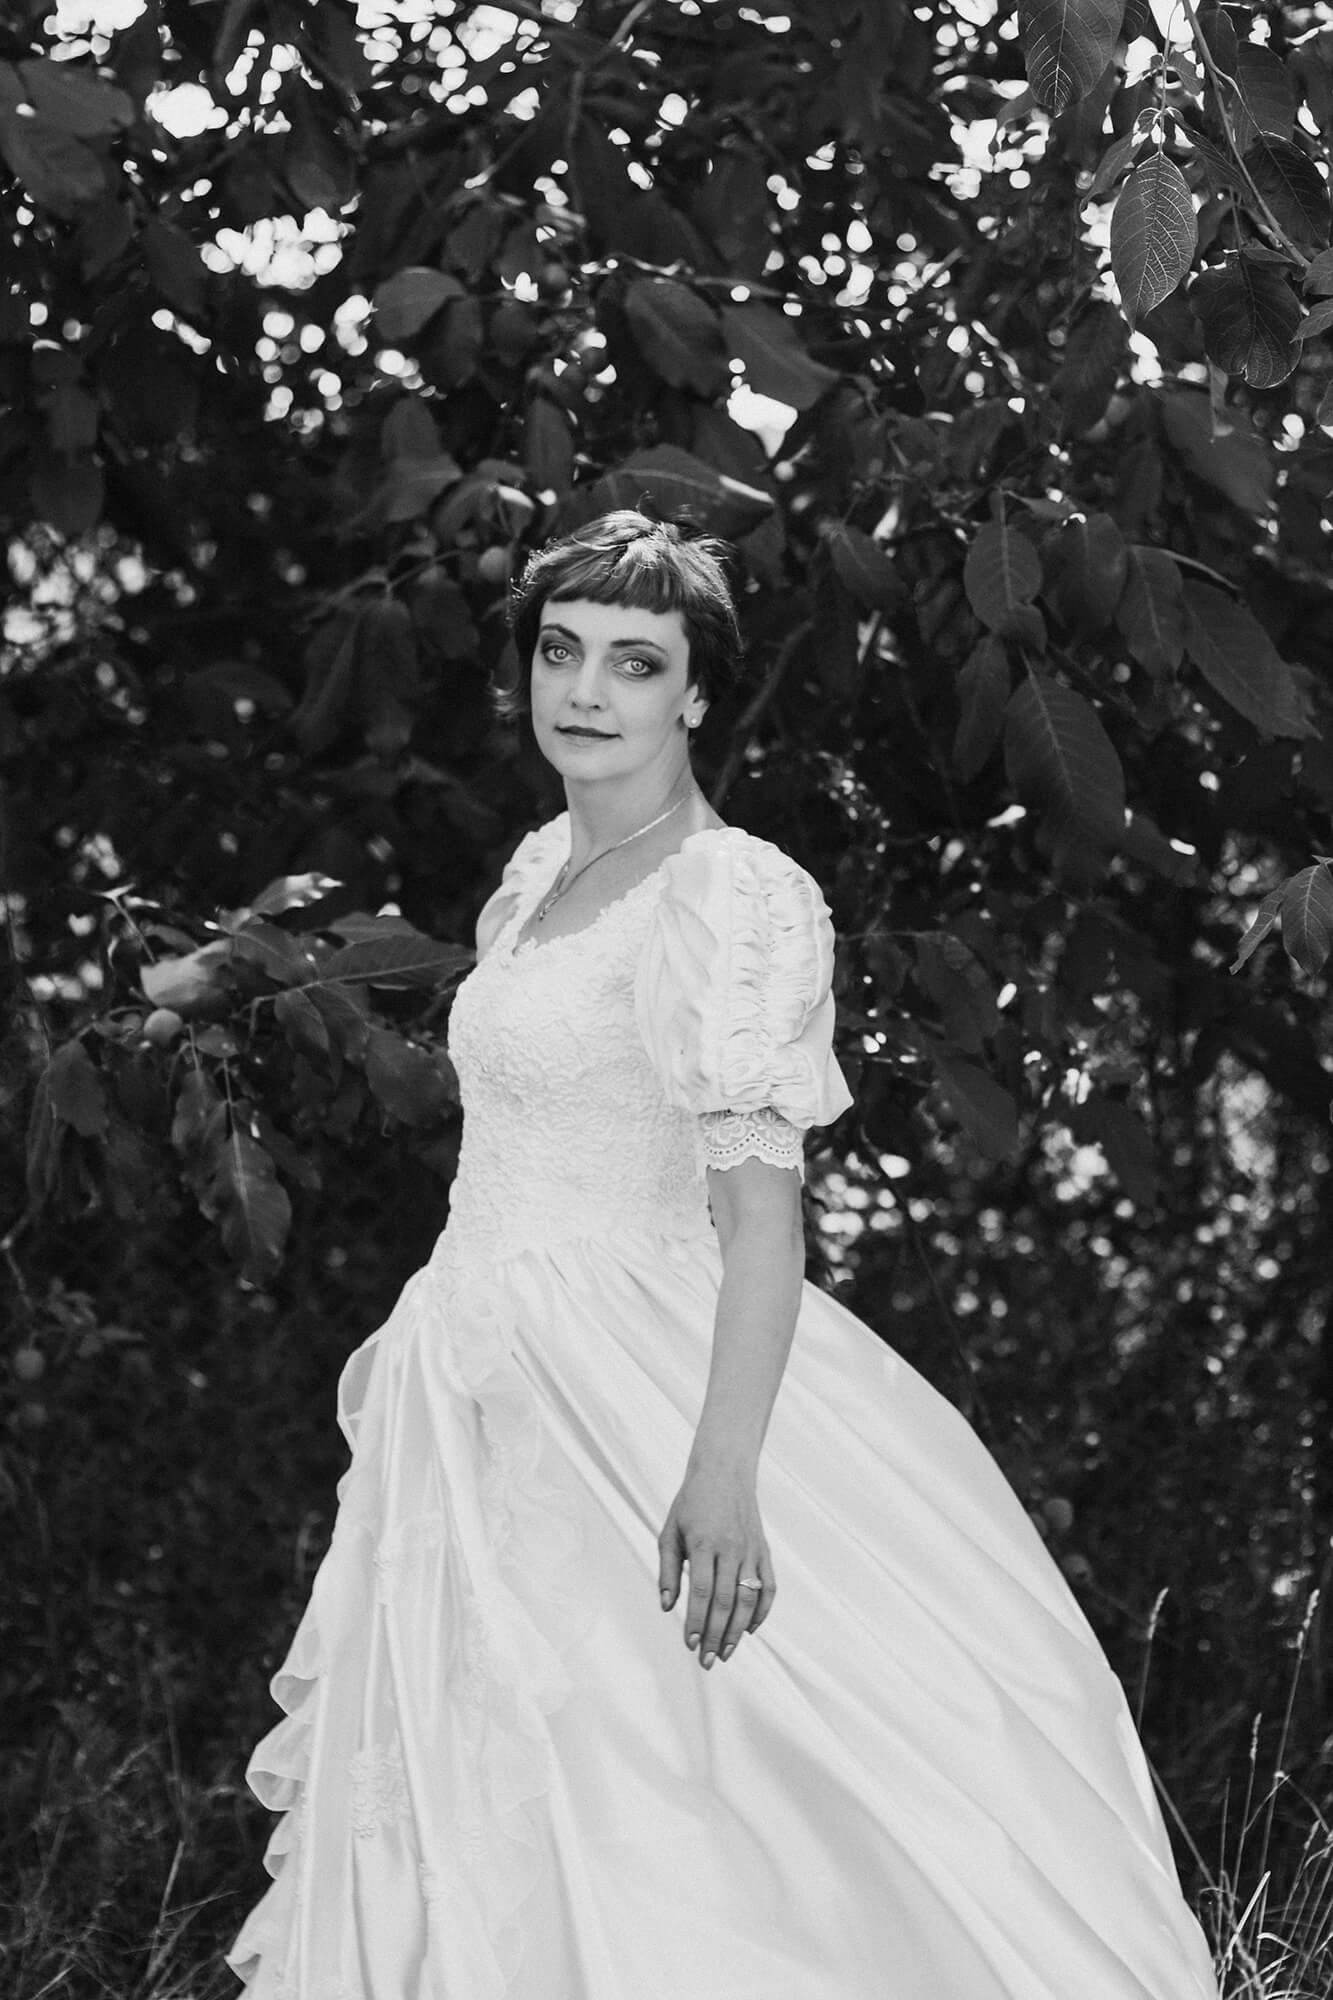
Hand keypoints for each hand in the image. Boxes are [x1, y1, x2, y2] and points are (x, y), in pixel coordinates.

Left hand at [657, 1460, 775, 1668]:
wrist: (725, 1472)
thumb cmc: (692, 1503)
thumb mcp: (670, 1531)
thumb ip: (668, 1570)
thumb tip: (666, 1607)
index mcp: (704, 1543)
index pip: (701, 1591)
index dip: (695, 1621)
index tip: (688, 1644)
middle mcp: (731, 1548)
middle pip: (726, 1601)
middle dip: (715, 1635)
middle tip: (705, 1661)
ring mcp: (751, 1550)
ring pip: (749, 1598)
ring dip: (737, 1631)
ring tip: (724, 1653)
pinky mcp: (765, 1550)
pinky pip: (769, 1586)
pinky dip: (762, 1611)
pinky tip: (750, 1630)